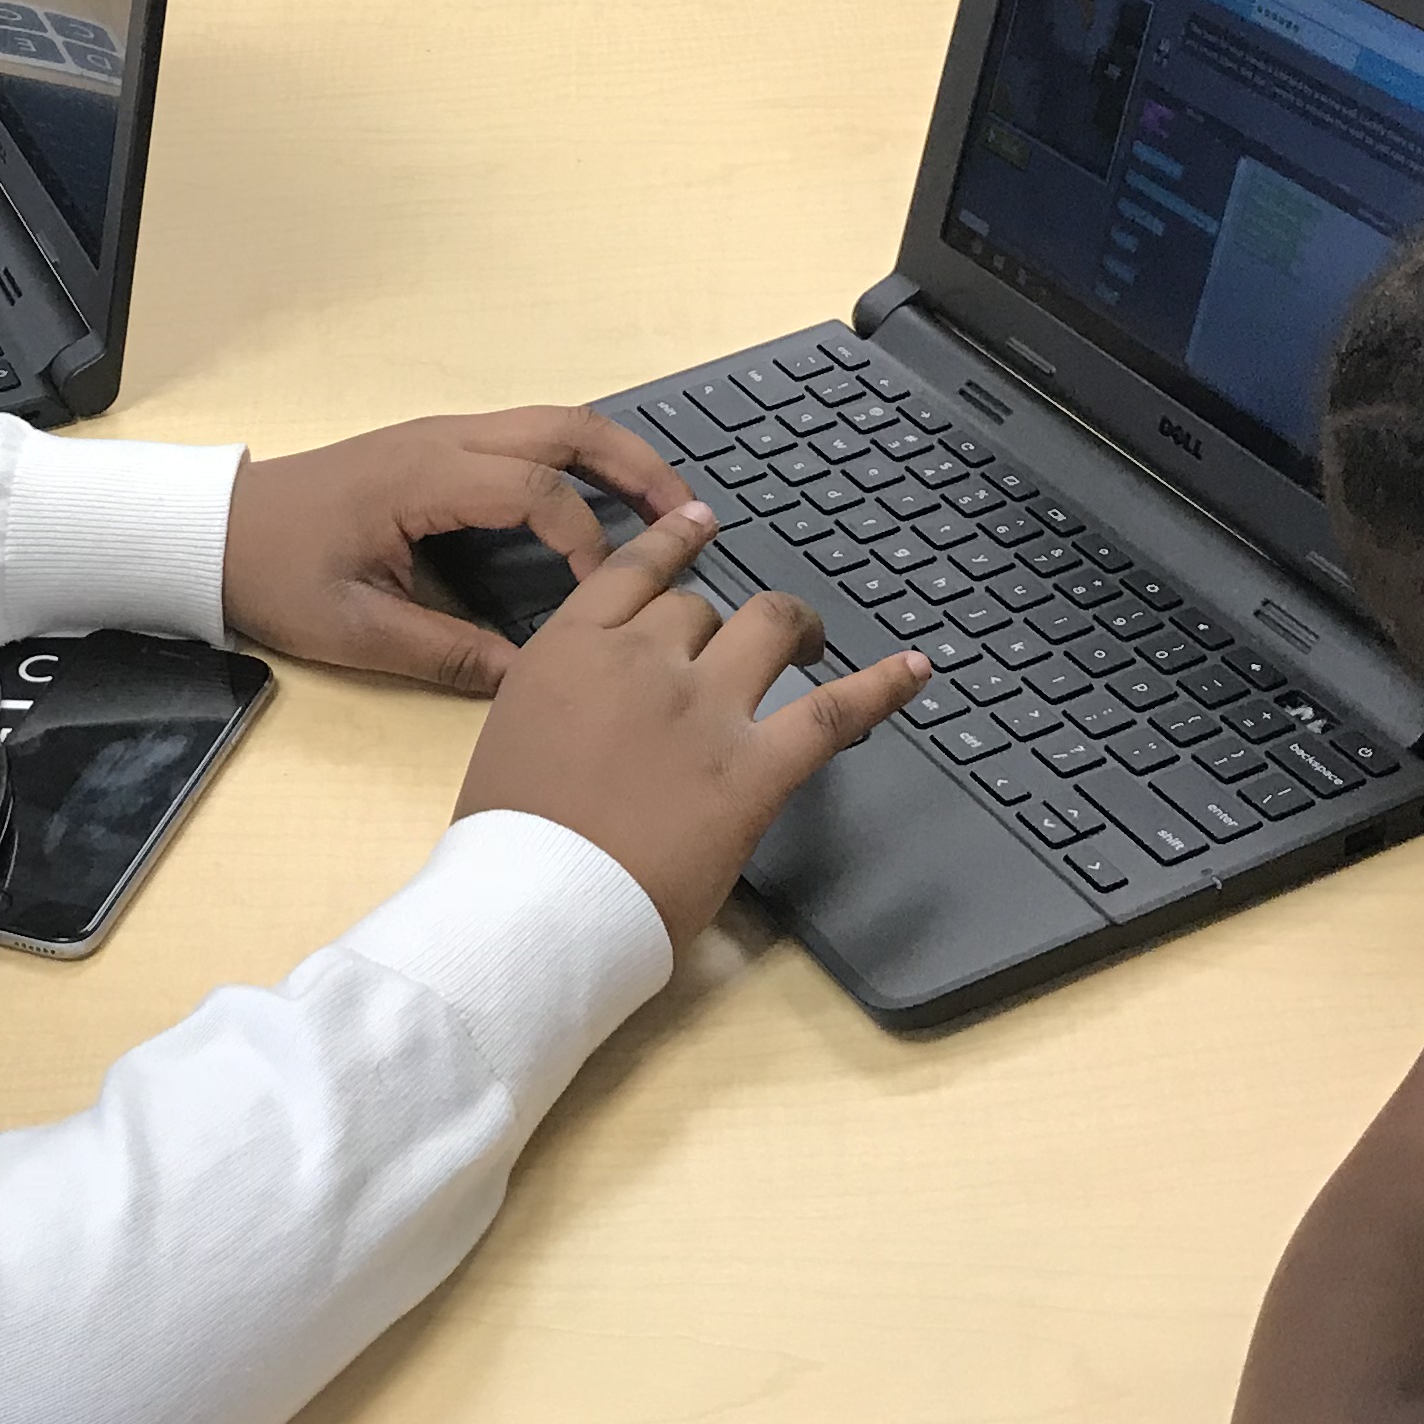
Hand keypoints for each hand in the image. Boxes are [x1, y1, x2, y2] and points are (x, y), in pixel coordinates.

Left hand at [221, 405, 696, 694]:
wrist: (216, 532)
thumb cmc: (275, 574)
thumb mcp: (355, 631)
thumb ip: (447, 655)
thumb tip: (529, 680)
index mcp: (423, 478)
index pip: (534, 492)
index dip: (583, 543)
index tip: (606, 598)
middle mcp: (442, 439)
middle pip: (563, 428)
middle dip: (635, 466)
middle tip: (691, 514)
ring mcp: (441, 435)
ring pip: (550, 423)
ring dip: (614, 457)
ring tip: (668, 505)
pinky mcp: (437, 448)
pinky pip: (526, 437)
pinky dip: (578, 461)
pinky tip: (604, 503)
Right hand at [452, 502, 928, 945]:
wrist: (538, 900)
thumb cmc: (507, 837)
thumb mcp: (511, 730)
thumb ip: (561, 691)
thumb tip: (597, 693)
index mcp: (573, 647)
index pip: (635, 571)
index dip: (674, 540)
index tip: (701, 523)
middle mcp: (643, 659)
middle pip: (697, 609)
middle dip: (714, 629)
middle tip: (732, 654)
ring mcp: (705, 709)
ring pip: (766, 626)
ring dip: (793, 627)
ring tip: (809, 642)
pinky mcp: (756, 767)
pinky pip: (833, 711)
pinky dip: (881, 686)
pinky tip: (916, 671)